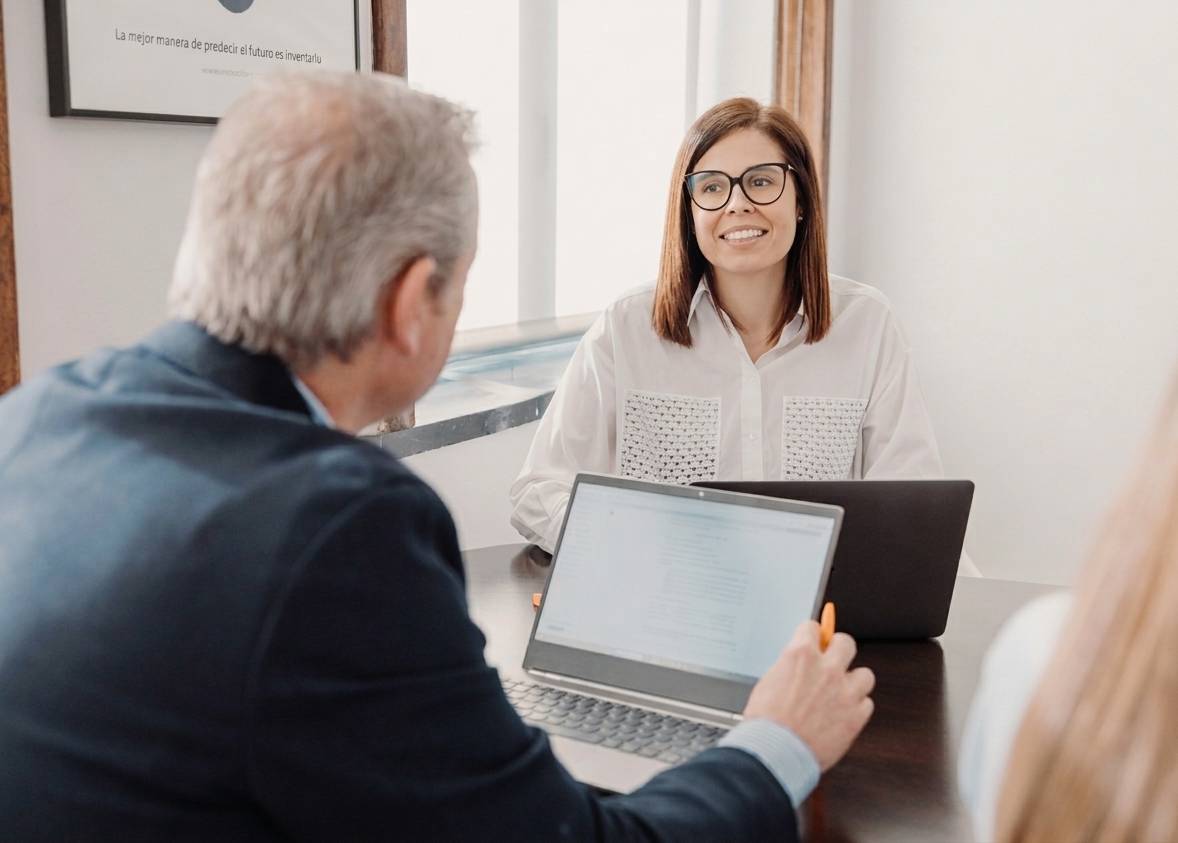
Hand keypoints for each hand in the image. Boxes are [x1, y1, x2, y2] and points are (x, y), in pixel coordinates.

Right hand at [743, 621, 874, 770]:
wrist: (777, 751)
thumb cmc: (767, 722)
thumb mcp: (769, 683)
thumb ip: (789, 669)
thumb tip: (798, 666)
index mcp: (801, 656)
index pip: (812, 628)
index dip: (812, 635)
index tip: (814, 640)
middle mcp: (827, 669)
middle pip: (846, 642)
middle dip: (839, 649)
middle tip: (834, 659)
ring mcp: (845, 691)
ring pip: (865, 674)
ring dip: (854, 682)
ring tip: (842, 692)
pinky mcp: (856, 715)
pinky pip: (867, 704)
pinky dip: (857, 708)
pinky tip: (844, 714)